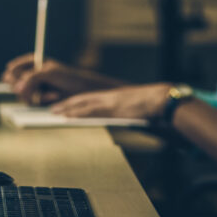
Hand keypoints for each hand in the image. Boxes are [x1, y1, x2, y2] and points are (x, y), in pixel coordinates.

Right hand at [7, 58, 108, 105]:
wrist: (81, 91)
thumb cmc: (68, 77)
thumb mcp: (48, 73)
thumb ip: (31, 78)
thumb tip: (16, 89)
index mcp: (32, 62)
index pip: (13, 68)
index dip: (14, 75)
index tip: (18, 79)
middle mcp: (31, 74)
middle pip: (13, 83)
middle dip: (23, 87)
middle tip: (35, 87)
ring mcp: (33, 88)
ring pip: (20, 95)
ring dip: (35, 95)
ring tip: (50, 93)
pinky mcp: (38, 100)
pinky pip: (30, 103)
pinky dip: (41, 101)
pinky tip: (53, 97)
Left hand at [51, 83, 171, 120]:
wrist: (163, 100)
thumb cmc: (156, 105)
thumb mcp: (138, 108)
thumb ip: (129, 113)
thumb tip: (128, 119)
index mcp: (115, 97)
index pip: (91, 99)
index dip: (76, 102)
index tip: (66, 106)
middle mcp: (110, 97)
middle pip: (83, 100)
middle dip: (67, 104)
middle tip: (53, 109)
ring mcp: (110, 102)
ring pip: (83, 104)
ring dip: (68, 108)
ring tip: (54, 113)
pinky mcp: (112, 108)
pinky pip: (90, 111)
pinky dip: (78, 114)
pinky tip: (68, 117)